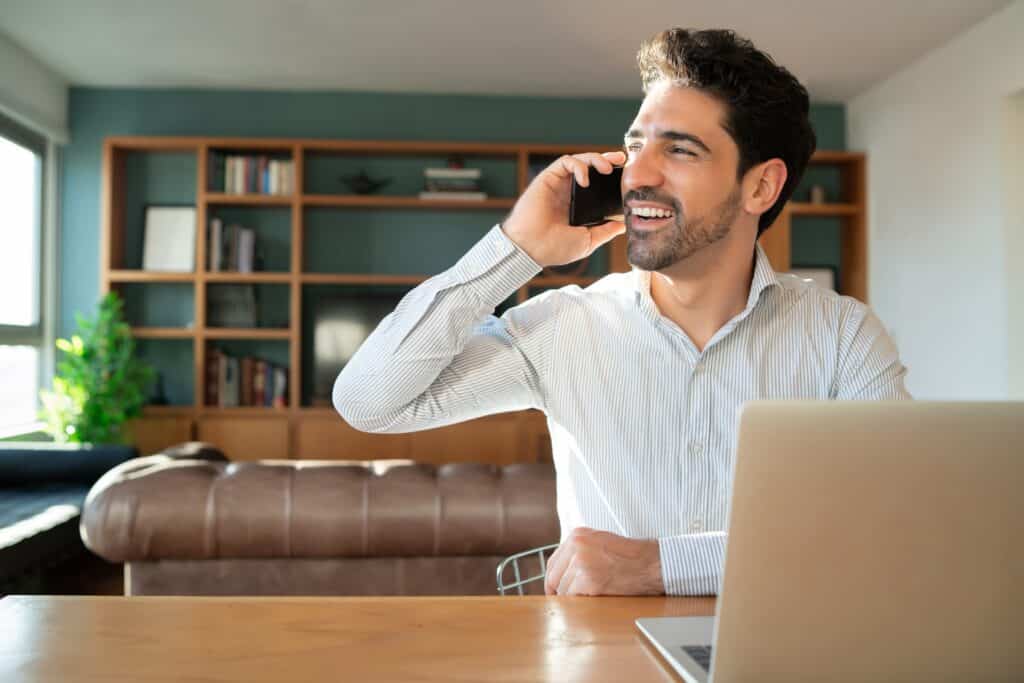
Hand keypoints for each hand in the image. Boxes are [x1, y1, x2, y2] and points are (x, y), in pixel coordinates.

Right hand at [501, 151, 625, 267]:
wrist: (532, 247)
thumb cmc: (554, 248)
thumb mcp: (587, 241)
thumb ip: (605, 231)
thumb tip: (622, 225)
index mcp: (578, 207)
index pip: (598, 185)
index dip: (611, 178)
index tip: (626, 176)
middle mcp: (569, 193)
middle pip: (591, 168)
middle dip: (607, 160)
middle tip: (621, 160)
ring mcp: (559, 184)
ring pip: (580, 160)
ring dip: (596, 159)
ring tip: (606, 169)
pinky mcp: (549, 177)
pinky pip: (566, 162)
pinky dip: (579, 166)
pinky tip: (584, 180)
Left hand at [543, 527, 664, 595]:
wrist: (649, 563)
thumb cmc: (629, 556)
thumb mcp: (599, 542)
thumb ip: (579, 551)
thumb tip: (562, 571)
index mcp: (577, 536)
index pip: (553, 562)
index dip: (552, 579)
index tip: (553, 589)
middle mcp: (576, 546)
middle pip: (554, 577)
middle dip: (558, 591)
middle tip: (565, 600)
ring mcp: (581, 563)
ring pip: (563, 589)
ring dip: (572, 598)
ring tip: (588, 597)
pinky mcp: (588, 580)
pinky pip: (573, 597)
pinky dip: (579, 602)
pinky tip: (592, 599)